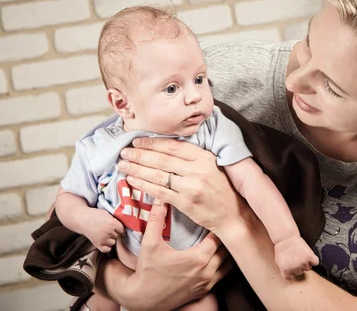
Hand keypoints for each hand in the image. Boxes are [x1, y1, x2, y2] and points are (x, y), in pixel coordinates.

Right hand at [82, 208, 123, 252]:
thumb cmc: (95, 215)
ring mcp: (103, 239)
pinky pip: (107, 249)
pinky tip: (105, 242)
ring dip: (110, 239)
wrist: (83, 219)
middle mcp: (109, 232)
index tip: (116, 227)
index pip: (122, 229)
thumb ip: (115, 220)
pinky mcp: (98, 244)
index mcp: (112, 223)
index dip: (119, 228)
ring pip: (113, 242)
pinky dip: (107, 247)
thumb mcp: (107, 214)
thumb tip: (123, 226)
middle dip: (114, 233)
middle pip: (117, 236)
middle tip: (107, 229)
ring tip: (105, 234)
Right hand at [115, 201, 232, 309]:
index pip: (219, 237)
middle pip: (227, 250)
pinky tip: (217, 257)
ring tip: (222, 240)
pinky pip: (222, 276)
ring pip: (228, 264)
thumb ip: (156, 219)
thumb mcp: (150, 243)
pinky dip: (223, 265)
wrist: (144, 299)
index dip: (218, 225)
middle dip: (225, 237)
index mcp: (198, 258)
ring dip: (226, 252)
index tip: (215, 216)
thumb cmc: (147, 271)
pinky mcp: (204, 291)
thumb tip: (160, 199)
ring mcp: (207, 283)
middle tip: (221, 224)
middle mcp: (207, 272)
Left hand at [118, 137, 247, 233]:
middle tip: (124, 151)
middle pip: (162, 160)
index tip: (137, 141)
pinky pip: (159, 192)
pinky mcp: (185, 203)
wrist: (233, 215)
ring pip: (158, 175)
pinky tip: (132, 180)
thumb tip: (165, 147)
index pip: (173, 147)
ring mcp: (191, 187)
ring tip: (123, 164)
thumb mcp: (212, 166)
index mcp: (204, 157)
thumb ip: (193, 157)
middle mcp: (198, 170)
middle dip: (139, 155)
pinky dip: (144, 185)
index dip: (152, 143)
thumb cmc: (222, 189)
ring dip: (137, 169)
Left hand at [274, 235, 318, 279]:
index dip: (291, 273)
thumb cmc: (281, 248)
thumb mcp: (278, 261)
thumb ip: (284, 270)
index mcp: (286, 269)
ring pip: (308, 268)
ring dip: (305, 263)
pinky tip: (309, 257)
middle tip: (295, 259)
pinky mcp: (309, 256)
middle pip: (300, 272)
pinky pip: (315, 262)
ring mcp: (302, 262)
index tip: (291, 268)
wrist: (286, 237)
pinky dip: (313, 260)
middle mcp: (295, 267)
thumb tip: (290, 275)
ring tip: (301, 256)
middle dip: (298, 267)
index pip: (290, 277)